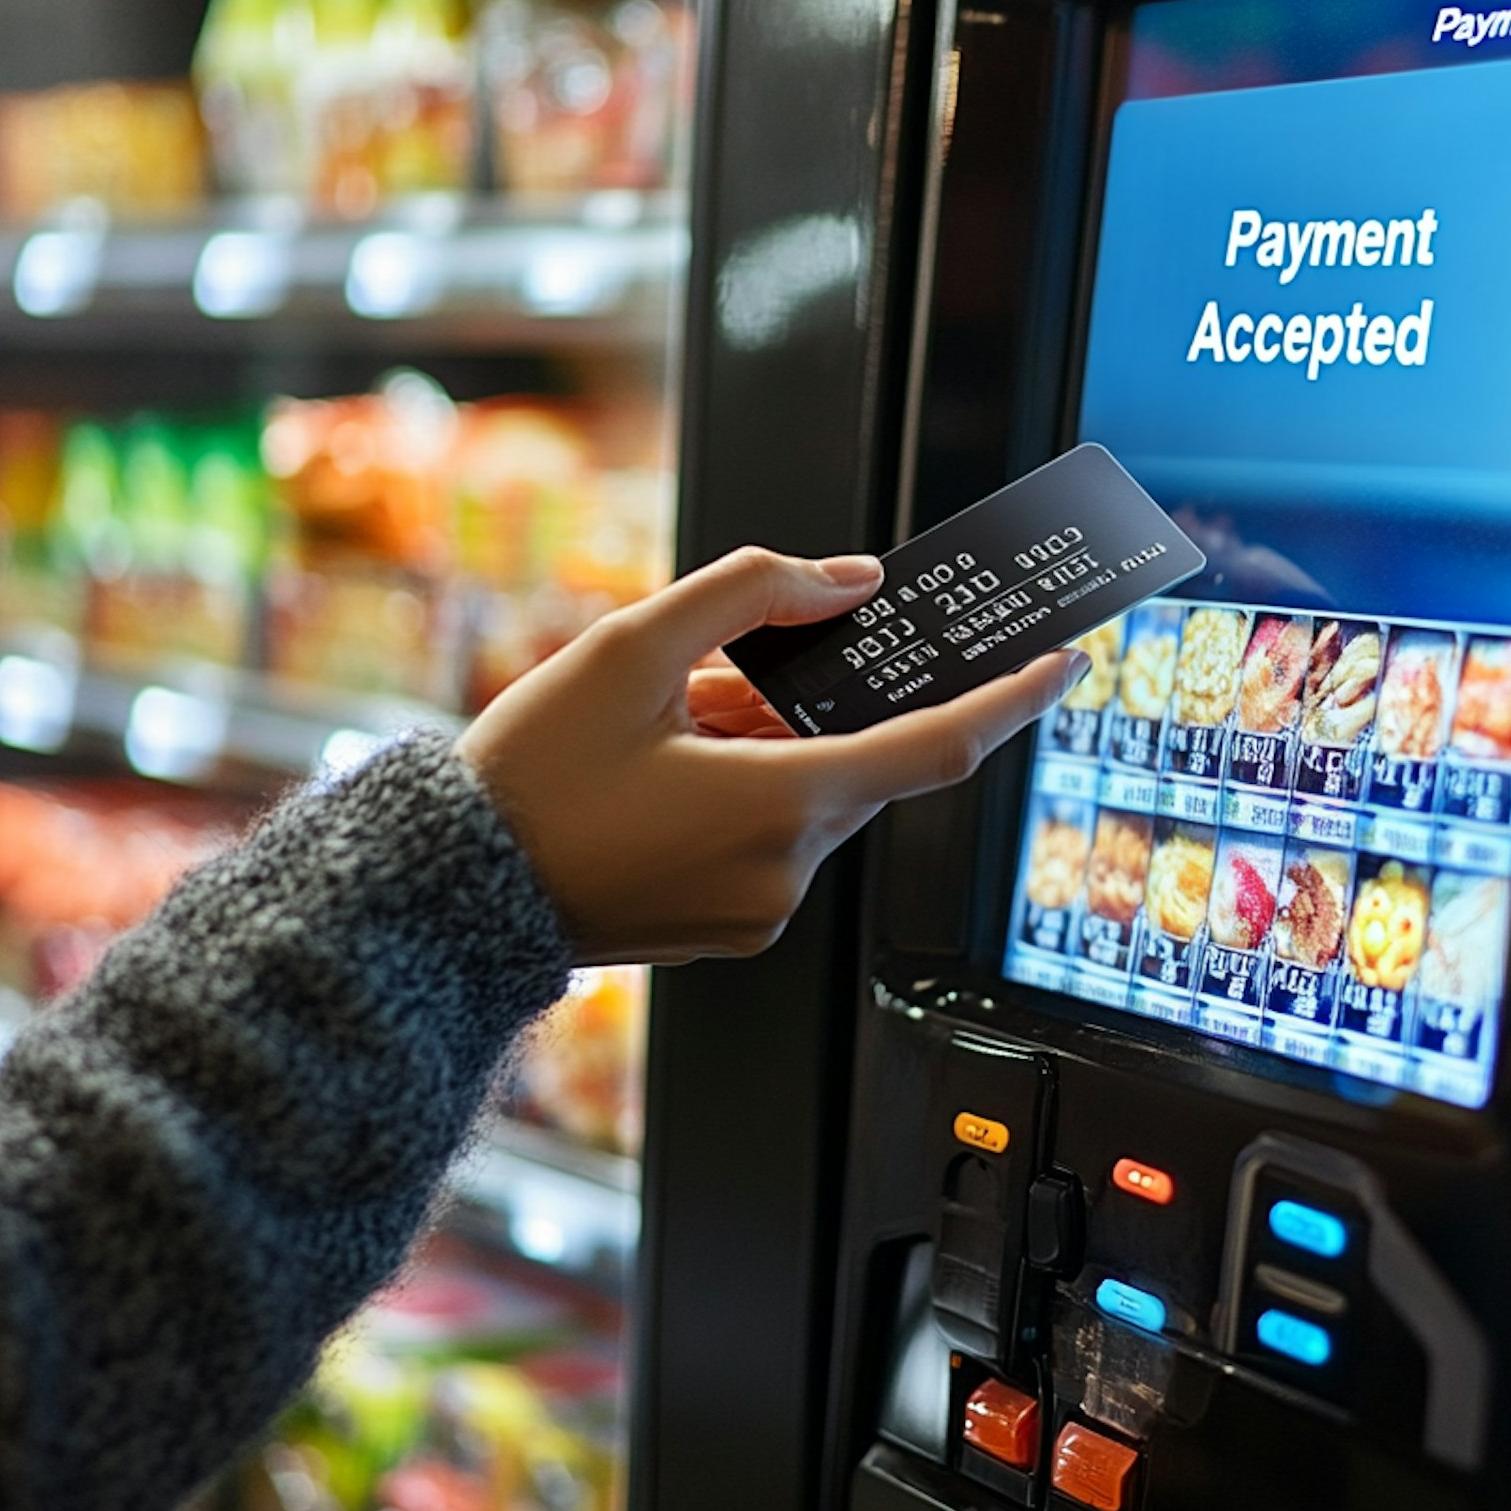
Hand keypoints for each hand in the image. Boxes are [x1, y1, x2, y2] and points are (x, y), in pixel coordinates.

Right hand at [457, 546, 1086, 964]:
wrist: (448, 892)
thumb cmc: (529, 775)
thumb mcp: (628, 648)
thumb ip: (753, 592)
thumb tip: (850, 582)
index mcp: (778, 808)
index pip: (937, 749)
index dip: (1010, 701)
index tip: (1062, 662)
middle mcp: (787, 874)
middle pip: (855, 761)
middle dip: (814, 704)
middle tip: (727, 672)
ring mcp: (762, 912)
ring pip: (813, 796)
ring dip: (770, 744)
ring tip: (673, 720)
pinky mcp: (735, 927)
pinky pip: (778, 837)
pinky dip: (750, 787)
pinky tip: (672, 764)